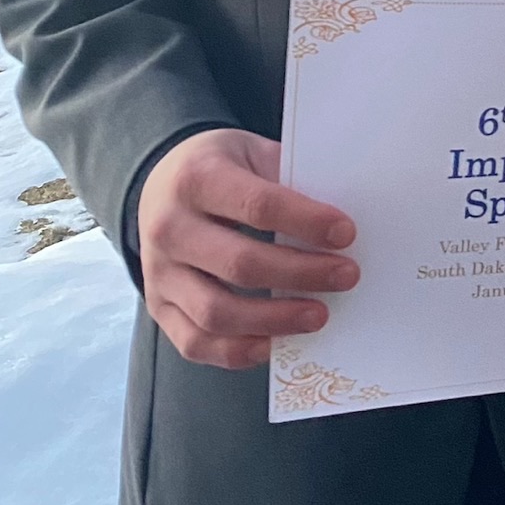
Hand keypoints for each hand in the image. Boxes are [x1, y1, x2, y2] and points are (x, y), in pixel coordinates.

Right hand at [136, 127, 358, 368]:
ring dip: (275, 320)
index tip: (346, 234)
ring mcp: (158, 273)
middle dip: (301, 274)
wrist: (160, 184)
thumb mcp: (251, 152)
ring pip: (216, 312)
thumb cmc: (221, 168)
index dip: (306, 222)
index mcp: (196, 178)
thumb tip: (340, 226)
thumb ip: (289, 181)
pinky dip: (238, 351)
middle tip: (346, 276)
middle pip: (240, 264)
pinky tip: (276, 343)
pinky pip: (195, 343)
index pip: (258, 205)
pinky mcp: (158, 307)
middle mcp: (169, 228)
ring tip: (319, 315)